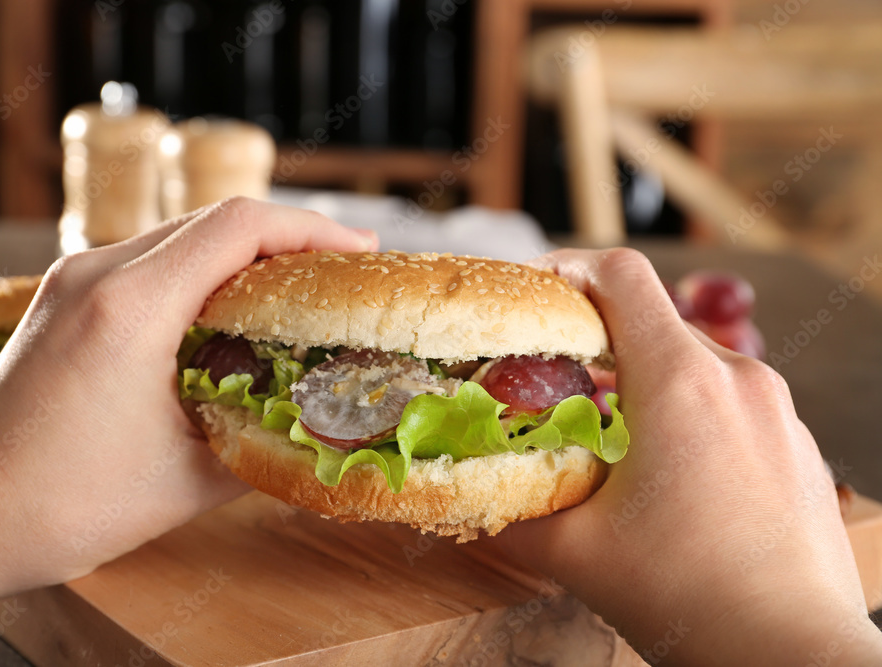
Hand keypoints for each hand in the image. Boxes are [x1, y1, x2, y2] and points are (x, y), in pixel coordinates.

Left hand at [0, 198, 377, 613]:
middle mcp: (97, 272)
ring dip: (242, 257)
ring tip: (291, 296)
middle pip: (215, 222)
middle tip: (338, 277)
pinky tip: (225, 315)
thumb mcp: (190, 478)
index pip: (240, 226)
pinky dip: (199, 275)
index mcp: (131, 307)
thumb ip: (267, 436)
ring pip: (180, 237)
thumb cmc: (65, 504)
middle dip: (288, 240)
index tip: (360, 254)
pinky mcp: (63, 297)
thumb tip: (322, 419)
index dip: (313, 230)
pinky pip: (147, 262)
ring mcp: (73, 279)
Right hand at [500, 248, 881, 664]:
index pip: (621, 275)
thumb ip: (510, 511)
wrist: (793, 656)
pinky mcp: (796, 443)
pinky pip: (732, 400)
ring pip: (695, 362)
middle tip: (558, 385)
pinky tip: (672, 474)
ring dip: (646, 382)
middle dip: (599, 343)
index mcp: (680, 383)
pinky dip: (691, 413)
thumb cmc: (690, 598)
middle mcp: (737, 378)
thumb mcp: (576, 552)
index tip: (537, 297)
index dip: (569, 271)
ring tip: (613, 437)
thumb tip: (467, 492)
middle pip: (654, 320)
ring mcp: (777, 410)